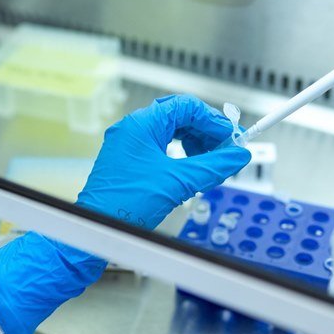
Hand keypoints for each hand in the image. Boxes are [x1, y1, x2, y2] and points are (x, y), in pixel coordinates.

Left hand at [0, 94, 250, 333]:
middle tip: (225, 149)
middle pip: (179, 116)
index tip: (232, 137)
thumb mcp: (178, 182)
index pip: (186, 107)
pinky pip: (160, 147)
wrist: (96, 227)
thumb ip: (212, 166)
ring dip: (194, 143)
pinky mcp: (127, 161)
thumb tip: (237, 156)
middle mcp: (132, 129)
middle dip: (205, 132)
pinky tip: (190, 169)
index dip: (213, 121)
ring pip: (170, 132)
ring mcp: (128, 144)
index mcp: (141, 125)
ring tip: (209, 162)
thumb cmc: (125, 204)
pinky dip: (179, 154)